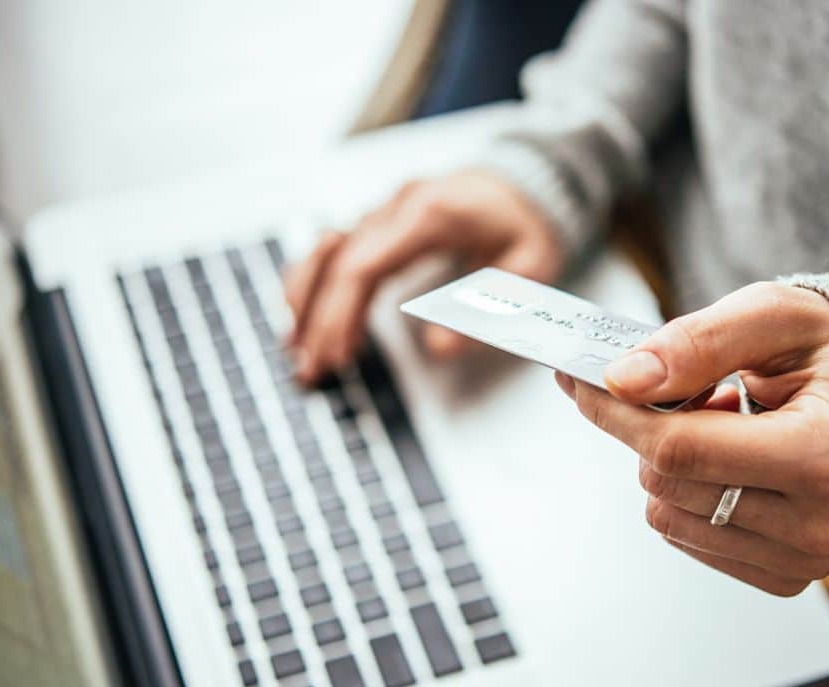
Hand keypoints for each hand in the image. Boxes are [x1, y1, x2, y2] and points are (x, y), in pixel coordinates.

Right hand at [285, 170, 561, 383]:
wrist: (531, 177)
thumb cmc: (529, 222)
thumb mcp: (529, 268)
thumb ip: (486, 307)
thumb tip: (440, 348)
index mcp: (430, 214)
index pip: (363, 265)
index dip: (341, 314)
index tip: (336, 356)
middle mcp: (398, 206)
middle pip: (335, 262)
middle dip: (317, 319)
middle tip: (310, 368)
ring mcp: (386, 208)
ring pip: (325, 249)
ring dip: (305, 299)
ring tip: (298, 347)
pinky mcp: (383, 218)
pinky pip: (336, 246)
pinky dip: (315, 280)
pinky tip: (304, 313)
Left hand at [555, 282, 828, 595]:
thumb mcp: (774, 315)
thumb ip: (697, 342)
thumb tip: (623, 380)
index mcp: (825, 455)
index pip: (679, 449)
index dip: (617, 412)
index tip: (585, 380)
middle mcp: (819, 524)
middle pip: (666, 484)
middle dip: (653, 430)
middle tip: (696, 392)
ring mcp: (803, 561)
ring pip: (666, 515)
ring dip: (674, 463)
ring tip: (728, 426)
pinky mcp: (783, 576)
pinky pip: (686, 537)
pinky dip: (690, 493)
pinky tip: (736, 462)